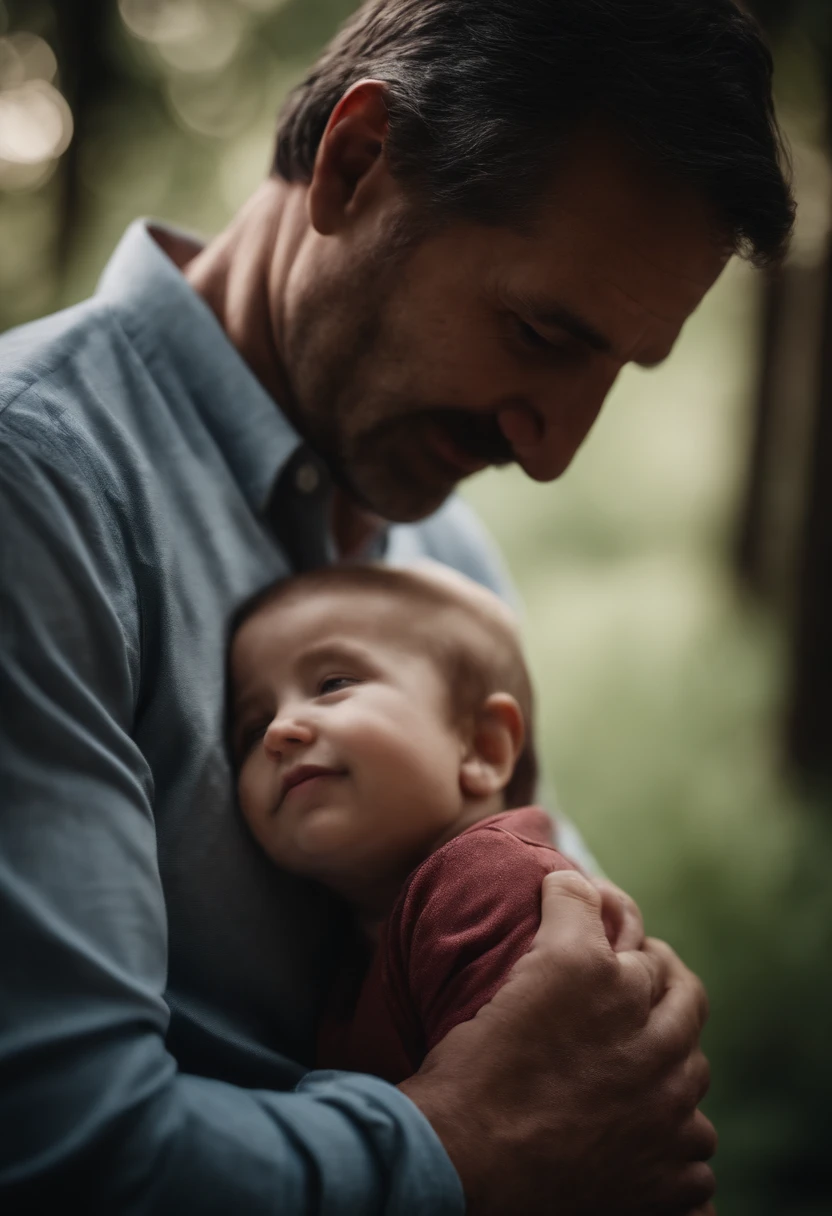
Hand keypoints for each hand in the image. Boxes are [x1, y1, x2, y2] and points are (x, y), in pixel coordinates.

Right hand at [400, 870, 715, 1215]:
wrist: (464, 1157)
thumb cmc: (480, 1063)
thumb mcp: (527, 968)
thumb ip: (567, 912)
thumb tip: (577, 875)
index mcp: (610, 984)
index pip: (645, 947)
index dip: (629, 941)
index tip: (613, 945)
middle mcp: (651, 1043)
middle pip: (684, 997)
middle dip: (663, 986)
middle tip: (637, 988)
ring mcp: (665, 1114)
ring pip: (693, 1074)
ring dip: (672, 1064)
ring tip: (638, 1064)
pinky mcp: (666, 1176)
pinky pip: (696, 1154)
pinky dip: (674, 1143)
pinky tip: (645, 1136)